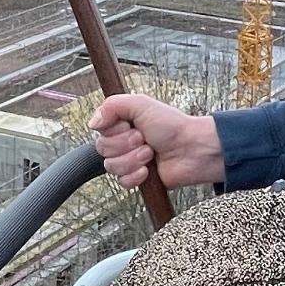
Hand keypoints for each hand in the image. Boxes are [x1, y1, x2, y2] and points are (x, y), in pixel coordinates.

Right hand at [88, 93, 224, 190]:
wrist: (191, 149)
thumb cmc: (172, 126)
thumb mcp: (141, 104)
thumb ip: (112, 105)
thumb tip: (93, 122)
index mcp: (121, 123)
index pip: (99, 130)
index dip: (113, 130)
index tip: (129, 125)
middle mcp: (123, 142)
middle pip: (102, 149)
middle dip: (125, 144)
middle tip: (144, 139)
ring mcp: (129, 161)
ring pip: (111, 166)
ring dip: (133, 159)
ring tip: (150, 153)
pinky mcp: (136, 178)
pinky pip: (122, 182)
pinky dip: (136, 176)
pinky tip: (148, 170)